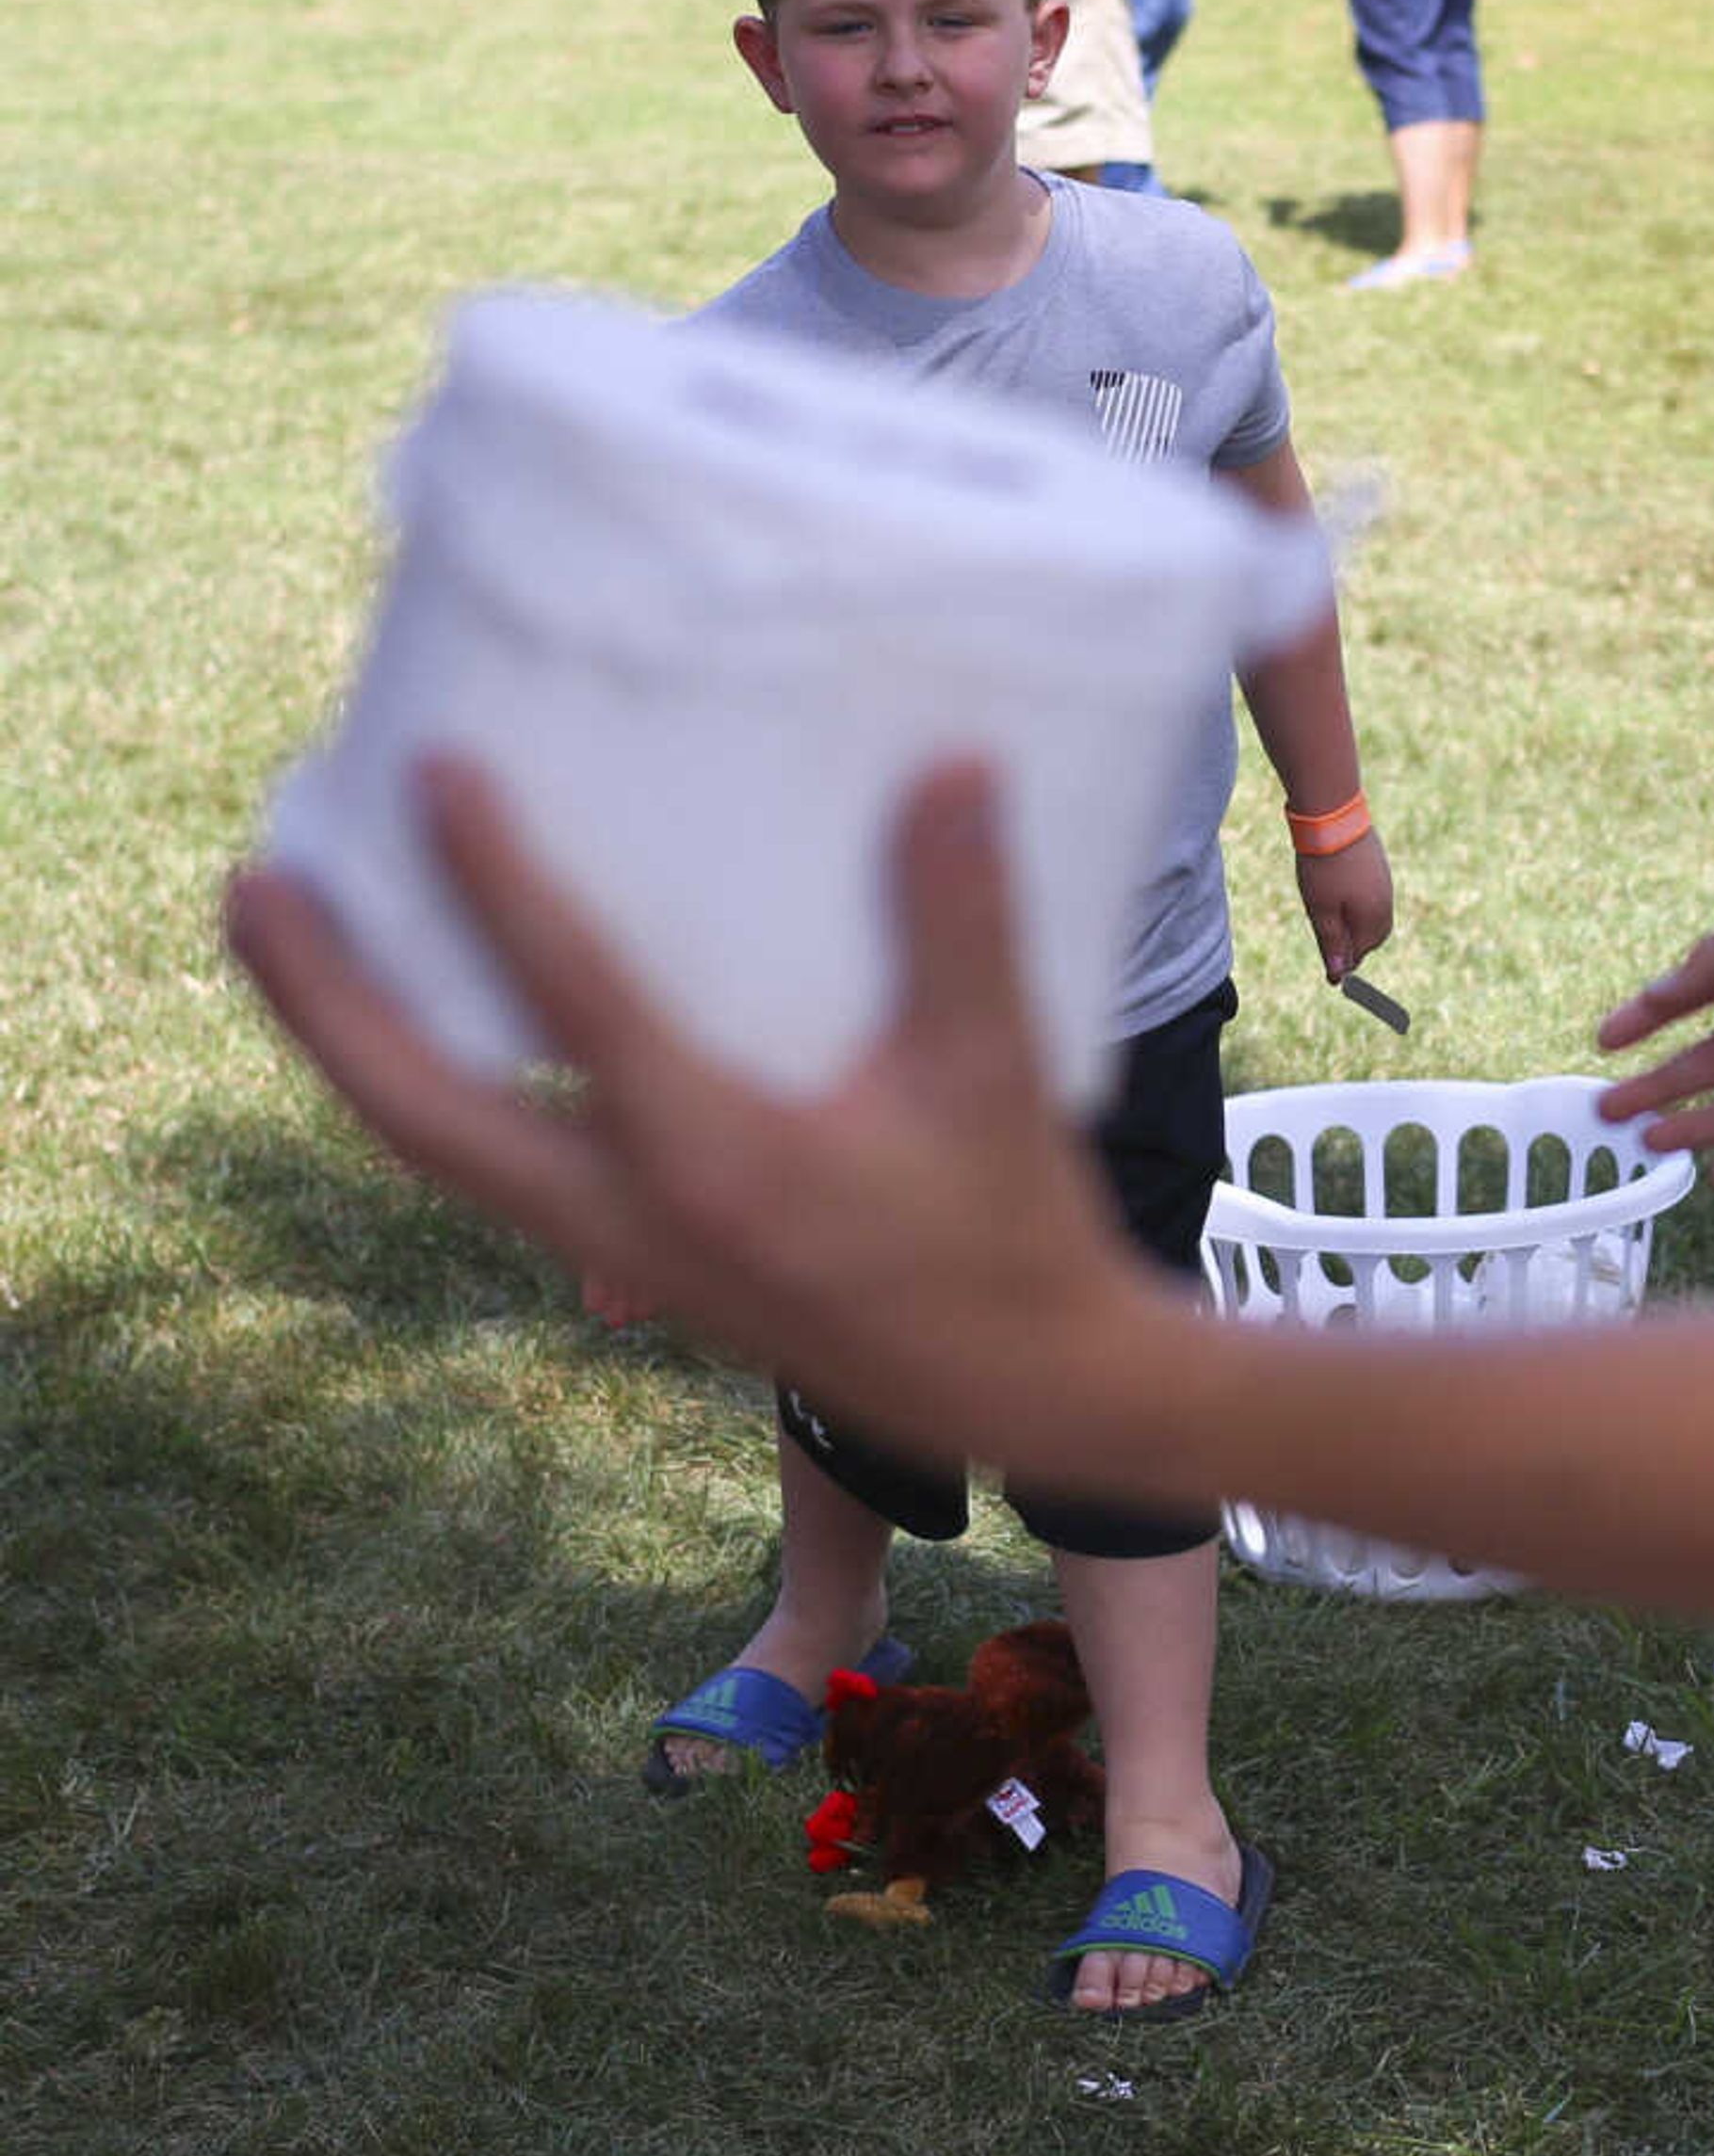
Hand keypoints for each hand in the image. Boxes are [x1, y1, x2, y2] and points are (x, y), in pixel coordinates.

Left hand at [224, 758, 1155, 1474]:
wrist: (1020, 1388)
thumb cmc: (1010, 1225)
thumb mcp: (994, 1072)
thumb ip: (962, 921)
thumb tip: (954, 767)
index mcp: (714, 1162)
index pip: (571, 1004)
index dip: (496, 882)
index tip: (436, 772)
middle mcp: (633, 1215)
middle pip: (418, 1112)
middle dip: (321, 1001)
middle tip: (252, 881)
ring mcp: (619, 1250)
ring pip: (434, 1149)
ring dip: (348, 1047)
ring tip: (293, 936)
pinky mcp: (633, 1263)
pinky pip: (486, 1168)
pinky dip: (428, 1091)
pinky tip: (418, 1029)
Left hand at [1294, 828, 1392, 984]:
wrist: (1332, 815)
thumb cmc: (1323, 867)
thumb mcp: (1321, 911)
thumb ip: (1332, 943)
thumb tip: (1340, 974)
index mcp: (1373, 918)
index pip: (1361, 952)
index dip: (1345, 965)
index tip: (1331, 977)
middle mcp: (1385, 901)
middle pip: (1372, 937)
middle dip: (1354, 946)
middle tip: (1332, 949)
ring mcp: (1384, 881)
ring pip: (1371, 914)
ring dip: (1354, 923)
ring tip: (1330, 918)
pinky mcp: (1378, 864)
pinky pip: (1371, 895)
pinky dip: (1357, 903)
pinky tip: (1338, 893)